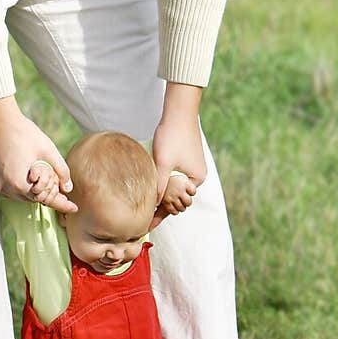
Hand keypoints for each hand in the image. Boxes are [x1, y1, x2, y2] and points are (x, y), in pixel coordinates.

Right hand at [0, 97, 77, 213]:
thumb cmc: (23, 132)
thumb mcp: (48, 150)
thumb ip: (61, 171)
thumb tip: (68, 188)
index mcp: (20, 184)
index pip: (45, 200)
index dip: (61, 204)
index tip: (74, 208)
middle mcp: (4, 188)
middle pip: (31, 198)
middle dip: (44, 191)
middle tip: (52, 176)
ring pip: (17, 194)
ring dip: (28, 187)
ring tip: (34, 170)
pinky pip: (5, 187)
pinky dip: (14, 183)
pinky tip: (19, 169)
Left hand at [149, 82, 205, 229]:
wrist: (179, 112)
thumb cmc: (172, 136)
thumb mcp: (162, 164)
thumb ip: (159, 186)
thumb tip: (152, 205)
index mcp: (195, 180)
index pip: (177, 205)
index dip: (160, 216)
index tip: (145, 226)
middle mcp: (196, 177)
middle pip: (177, 199)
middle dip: (162, 208)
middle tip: (141, 219)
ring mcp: (191, 168)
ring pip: (174, 189)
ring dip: (161, 195)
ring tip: (142, 208)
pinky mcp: (185, 161)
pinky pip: (173, 179)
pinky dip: (163, 185)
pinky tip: (150, 190)